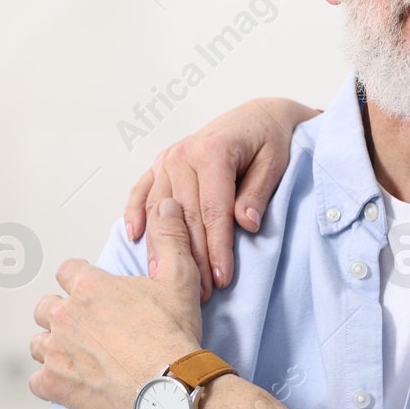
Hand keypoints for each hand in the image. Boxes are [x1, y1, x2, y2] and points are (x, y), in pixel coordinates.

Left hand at [30, 199, 204, 408]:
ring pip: (37, 343)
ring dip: (52, 346)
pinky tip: (69, 382)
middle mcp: (67, 315)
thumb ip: (171, 237)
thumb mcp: (180, 277)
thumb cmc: (171, 334)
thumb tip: (166, 206)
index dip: (79, 278)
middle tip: (84, 324)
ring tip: (75, 353)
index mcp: (91, 287)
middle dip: (60, 312)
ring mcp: (56, 351)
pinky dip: (50, 382)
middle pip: (45, 306)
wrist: (166, 385)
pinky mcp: (54, 384)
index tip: (91, 289)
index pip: (67, 270)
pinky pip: (35, 381)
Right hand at [123, 97, 316, 300]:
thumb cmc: (270, 139)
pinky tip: (135, 238)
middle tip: (201, 293)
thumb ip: (258, 193)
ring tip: (168, 279)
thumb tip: (246, 224)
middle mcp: (183, 154)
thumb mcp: (275, 163)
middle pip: (184, 217)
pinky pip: (142, 191)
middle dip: (192, 258)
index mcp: (213, 152)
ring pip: (161, 211)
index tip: (221, 277)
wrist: (257, 115)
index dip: (216, 248)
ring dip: (164, 247)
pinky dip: (134, 213)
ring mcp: (167, 158)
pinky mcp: (161, 163)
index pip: (212, 211)